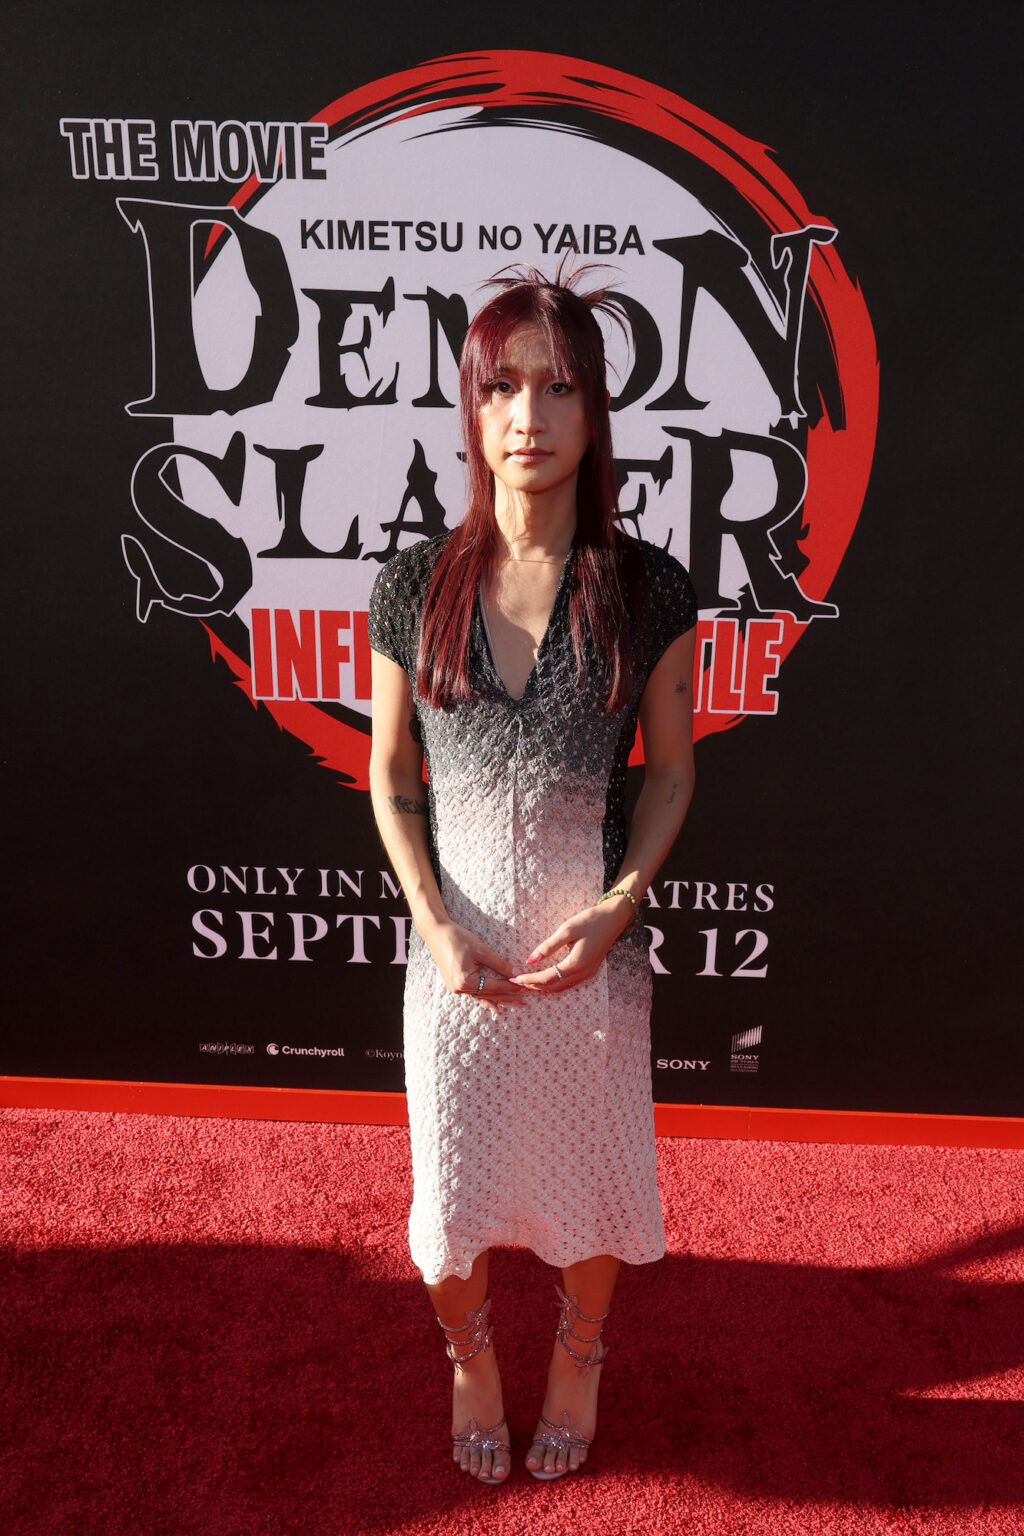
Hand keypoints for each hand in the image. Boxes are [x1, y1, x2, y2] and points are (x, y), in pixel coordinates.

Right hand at [422, 918, 527, 1016]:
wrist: (436, 932)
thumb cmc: (458, 938)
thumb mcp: (482, 950)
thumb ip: (500, 964)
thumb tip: (518, 974)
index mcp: (465, 981)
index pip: (495, 986)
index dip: (511, 986)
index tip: (527, 986)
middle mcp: (459, 989)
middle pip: (490, 994)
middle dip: (508, 996)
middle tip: (526, 999)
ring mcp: (456, 989)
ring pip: (483, 996)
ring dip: (500, 999)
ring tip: (516, 1003)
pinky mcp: (455, 984)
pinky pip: (475, 994)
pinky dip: (486, 999)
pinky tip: (496, 1007)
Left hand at [510, 899, 633, 992]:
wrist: (613, 918)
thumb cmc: (590, 921)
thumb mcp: (566, 930)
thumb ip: (547, 947)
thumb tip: (529, 960)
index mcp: (576, 964)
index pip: (548, 978)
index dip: (530, 980)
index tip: (515, 978)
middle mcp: (583, 973)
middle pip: (553, 986)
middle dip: (534, 986)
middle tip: (516, 982)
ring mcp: (588, 973)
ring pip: (561, 988)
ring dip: (543, 987)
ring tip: (527, 983)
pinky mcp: (589, 971)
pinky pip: (569, 984)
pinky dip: (555, 984)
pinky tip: (545, 982)